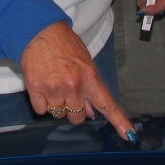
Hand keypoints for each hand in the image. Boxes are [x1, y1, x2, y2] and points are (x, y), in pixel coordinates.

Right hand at [20, 21, 135, 141]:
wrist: (39, 29)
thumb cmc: (64, 43)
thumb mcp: (84, 61)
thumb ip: (89, 87)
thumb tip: (91, 111)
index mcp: (89, 76)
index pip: (107, 104)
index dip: (119, 121)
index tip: (129, 135)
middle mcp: (73, 85)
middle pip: (77, 117)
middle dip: (73, 108)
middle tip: (67, 90)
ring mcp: (54, 88)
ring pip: (58, 114)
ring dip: (56, 104)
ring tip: (53, 82)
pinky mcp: (36, 88)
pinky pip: (41, 109)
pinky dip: (41, 102)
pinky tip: (42, 84)